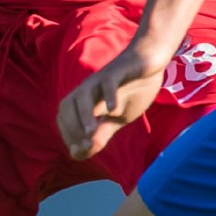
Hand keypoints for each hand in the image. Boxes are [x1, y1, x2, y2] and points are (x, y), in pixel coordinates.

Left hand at [58, 41, 168, 160]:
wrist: (150, 63)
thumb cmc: (131, 92)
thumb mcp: (118, 119)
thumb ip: (101, 134)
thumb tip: (83, 153)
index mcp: (84, 100)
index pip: (65, 118)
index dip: (69, 135)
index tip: (81, 151)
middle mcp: (87, 88)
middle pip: (68, 105)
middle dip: (73, 128)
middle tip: (87, 146)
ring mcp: (101, 78)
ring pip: (84, 94)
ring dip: (85, 115)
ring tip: (91, 133)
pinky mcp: (118, 71)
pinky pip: (109, 82)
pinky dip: (109, 95)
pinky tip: (113, 110)